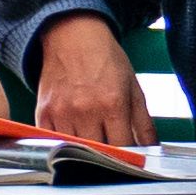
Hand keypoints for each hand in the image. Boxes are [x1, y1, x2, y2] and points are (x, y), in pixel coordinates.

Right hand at [34, 15, 156, 153]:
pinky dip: (61, 144)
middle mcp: (85, 110)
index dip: (128, 157)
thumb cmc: (105, 60)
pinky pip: (51, 141)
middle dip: (106, 155)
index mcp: (113, 105)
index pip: (122, 147)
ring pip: (73, 150)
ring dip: (83, 151)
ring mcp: (61, 112)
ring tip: (91, 142)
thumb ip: (144, 123)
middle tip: (110, 151)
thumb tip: (152, 149)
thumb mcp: (133, 88)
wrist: (72, 36)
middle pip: (97, 152)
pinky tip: (70, 137)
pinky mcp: (43, 112)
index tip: (129, 157)